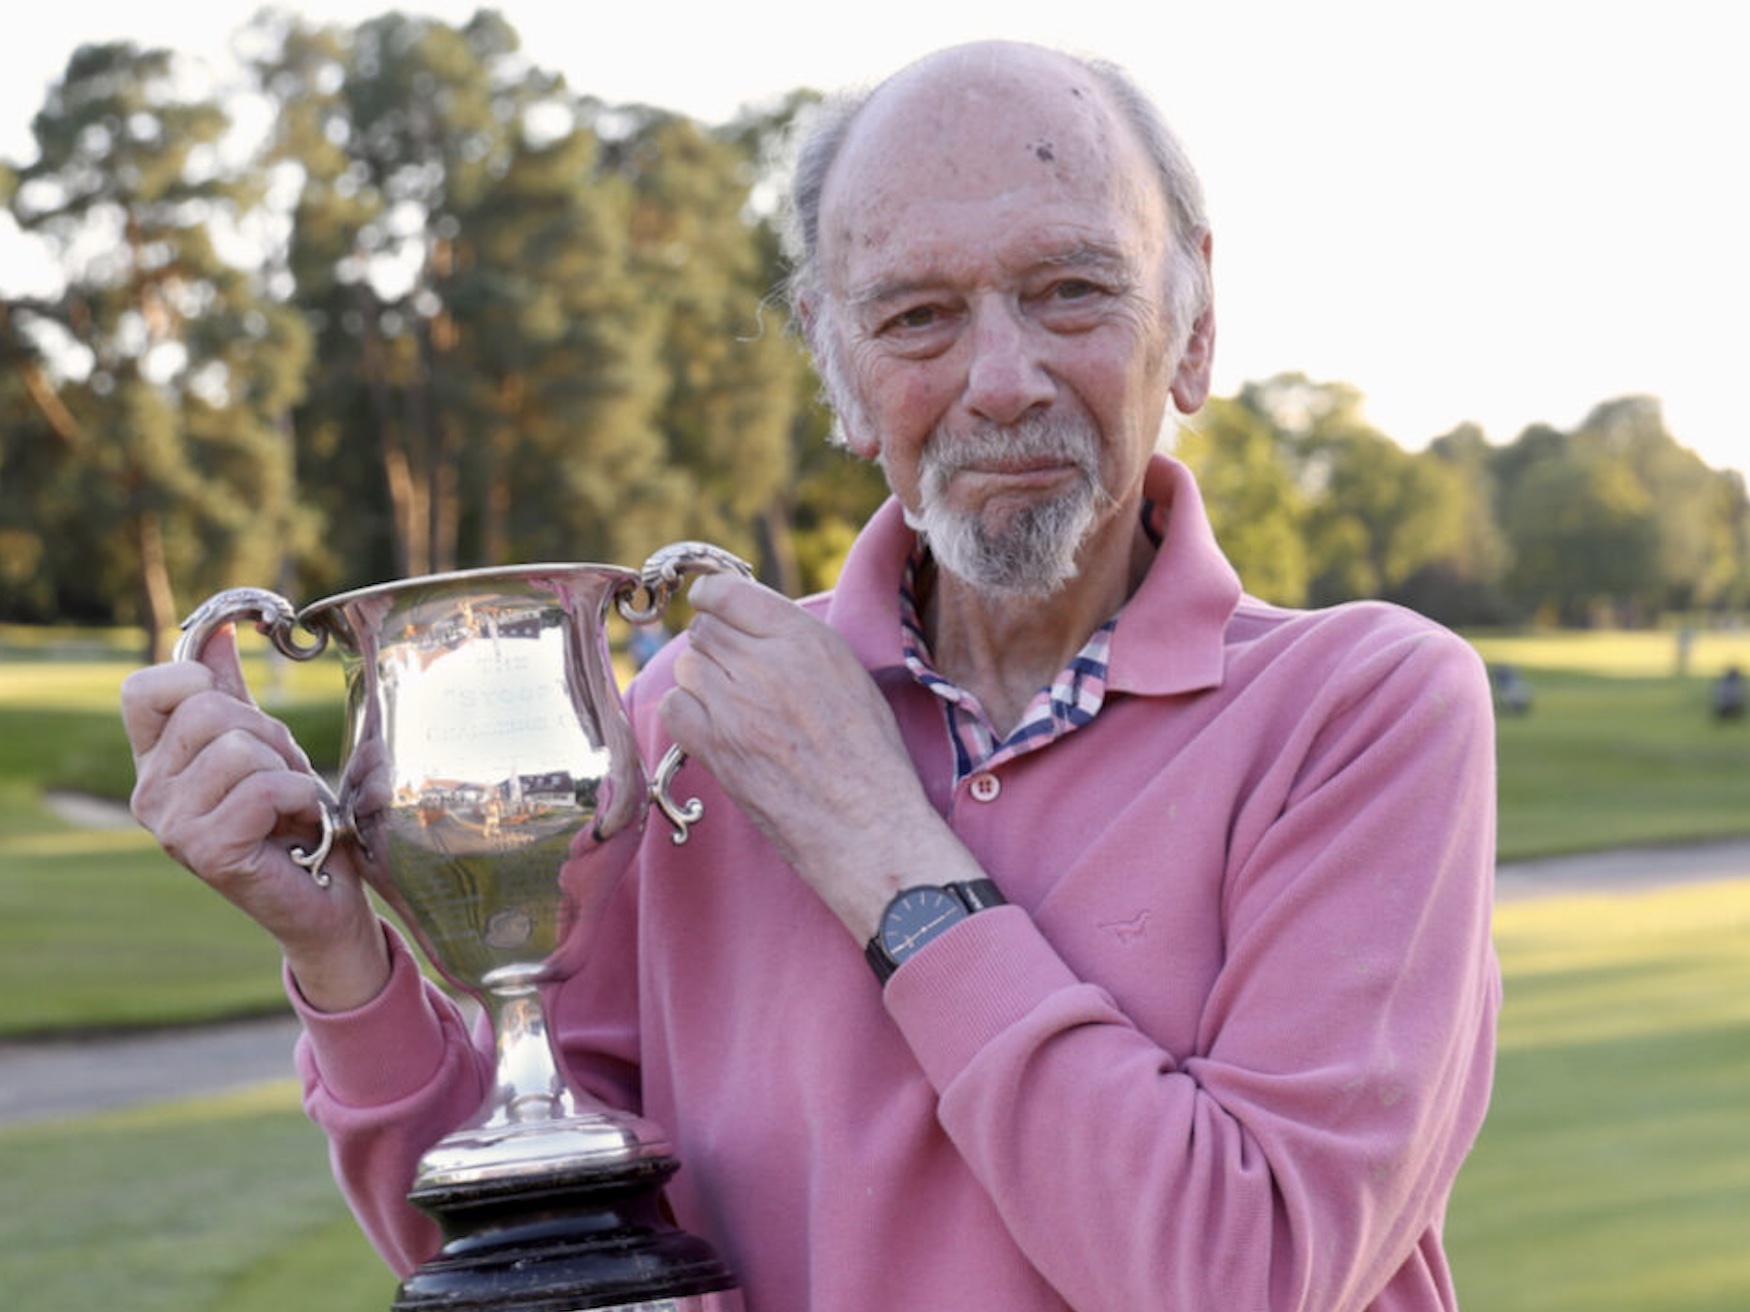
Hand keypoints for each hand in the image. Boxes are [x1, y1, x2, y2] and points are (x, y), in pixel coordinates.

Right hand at [121, 623, 389, 1009]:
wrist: (324, 897)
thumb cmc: (294, 820)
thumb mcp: (263, 745)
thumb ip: (233, 691)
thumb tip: (217, 629)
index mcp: (155, 761)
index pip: (143, 689)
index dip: (197, 679)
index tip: (238, 707)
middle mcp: (149, 793)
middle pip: (209, 709)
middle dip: (270, 734)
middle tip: (285, 777)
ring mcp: (172, 825)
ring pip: (240, 748)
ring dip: (289, 770)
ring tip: (292, 805)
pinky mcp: (207, 850)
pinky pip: (265, 788)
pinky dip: (302, 799)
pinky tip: (302, 826)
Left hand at [660, 575, 985, 937]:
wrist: (865, 822)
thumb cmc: (869, 753)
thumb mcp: (851, 674)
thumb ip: (799, 640)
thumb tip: (753, 624)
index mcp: (805, 640)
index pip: (728, 593)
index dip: (714, 597)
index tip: (713, 606)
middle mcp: (766, 665)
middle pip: (704, 630)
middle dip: (716, 645)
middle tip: (739, 673)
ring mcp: (735, 706)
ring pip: (688, 667)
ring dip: (703, 680)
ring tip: (734, 705)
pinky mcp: (715, 747)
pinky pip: (674, 707)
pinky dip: (687, 711)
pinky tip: (714, 726)